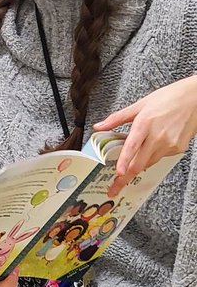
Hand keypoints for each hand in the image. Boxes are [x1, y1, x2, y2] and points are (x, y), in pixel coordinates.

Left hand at [94, 76, 196, 194]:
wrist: (194, 99)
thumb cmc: (167, 98)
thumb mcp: (139, 105)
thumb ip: (117, 118)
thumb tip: (99, 126)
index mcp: (145, 123)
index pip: (132, 147)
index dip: (124, 161)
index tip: (118, 174)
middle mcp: (157, 136)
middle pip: (140, 163)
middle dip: (125, 178)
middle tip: (114, 188)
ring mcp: (169, 144)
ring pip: (149, 162)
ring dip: (138, 165)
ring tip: (128, 166)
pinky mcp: (177, 149)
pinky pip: (160, 157)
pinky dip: (152, 155)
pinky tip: (153, 145)